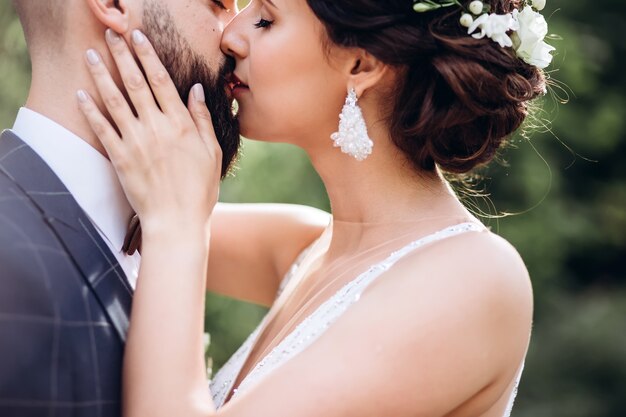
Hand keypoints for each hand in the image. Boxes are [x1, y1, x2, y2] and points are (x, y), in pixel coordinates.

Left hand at [77, 29, 221, 232]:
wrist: (176, 221)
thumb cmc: (199, 189)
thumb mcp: (212, 152)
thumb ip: (202, 119)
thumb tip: (197, 89)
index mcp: (180, 124)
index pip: (161, 81)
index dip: (148, 56)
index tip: (138, 37)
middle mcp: (156, 127)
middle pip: (135, 83)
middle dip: (122, 56)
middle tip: (111, 35)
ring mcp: (135, 142)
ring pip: (114, 100)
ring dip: (101, 75)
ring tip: (91, 55)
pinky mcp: (120, 158)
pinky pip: (102, 129)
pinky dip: (90, 110)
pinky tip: (81, 94)